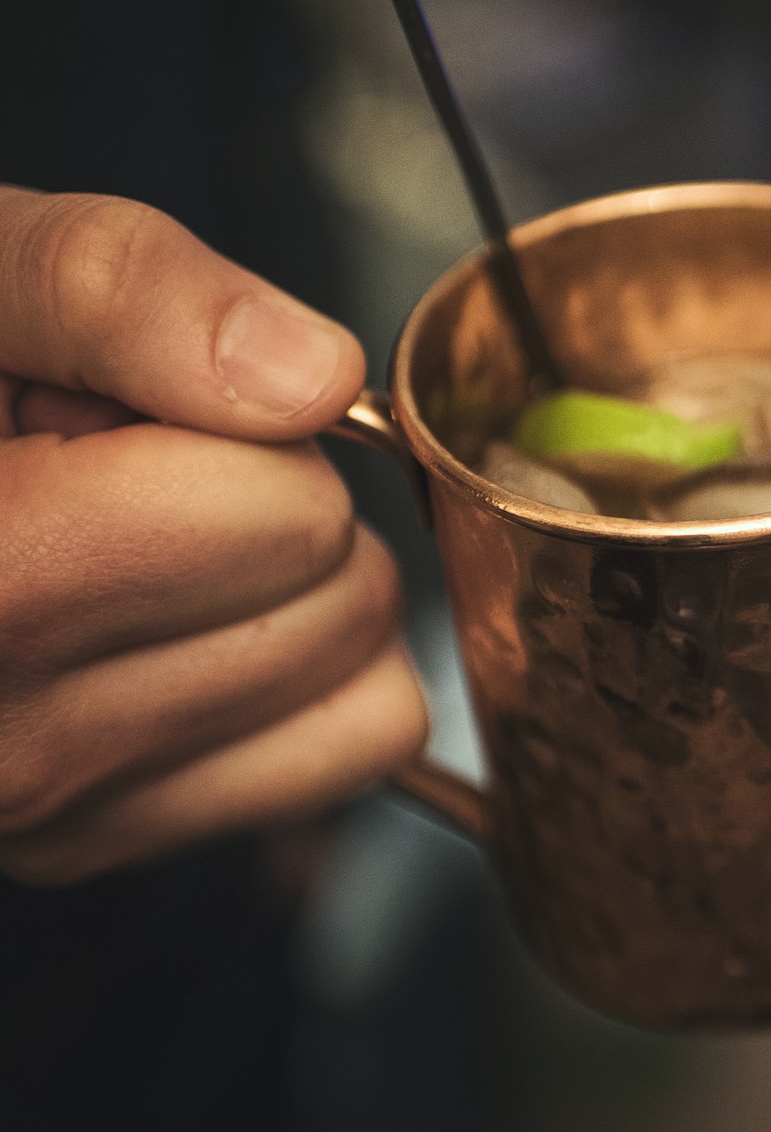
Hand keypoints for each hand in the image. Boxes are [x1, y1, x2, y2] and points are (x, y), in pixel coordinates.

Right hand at [0, 187, 425, 882]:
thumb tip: (308, 378)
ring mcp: (46, 815)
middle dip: (271, 502)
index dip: (233, 419)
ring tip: (125, 540)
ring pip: (363, 685)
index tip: (112, 408)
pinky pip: (347, 748)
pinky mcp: (93, 842)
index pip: (279, 511)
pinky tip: (167, 619)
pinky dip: (307, 676)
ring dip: (289, 589)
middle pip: (333, 595)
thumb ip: (117, 289)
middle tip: (116, 471)